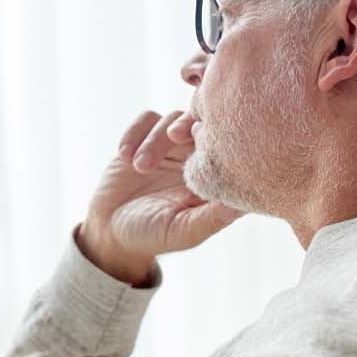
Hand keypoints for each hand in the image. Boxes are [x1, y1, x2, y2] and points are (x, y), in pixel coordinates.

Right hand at [78, 109, 244, 284]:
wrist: (112, 232)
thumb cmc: (153, 236)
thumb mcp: (184, 232)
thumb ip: (213, 217)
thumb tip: (244, 204)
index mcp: (212, 177)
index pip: (225, 146)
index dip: (215, 137)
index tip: (198, 142)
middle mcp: (194, 157)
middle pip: (200, 122)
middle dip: (187, 124)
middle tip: (174, 136)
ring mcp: (170, 146)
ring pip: (171, 120)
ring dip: (154, 140)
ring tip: (139, 167)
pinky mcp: (143, 139)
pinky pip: (145, 120)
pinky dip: (134, 133)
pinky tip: (124, 156)